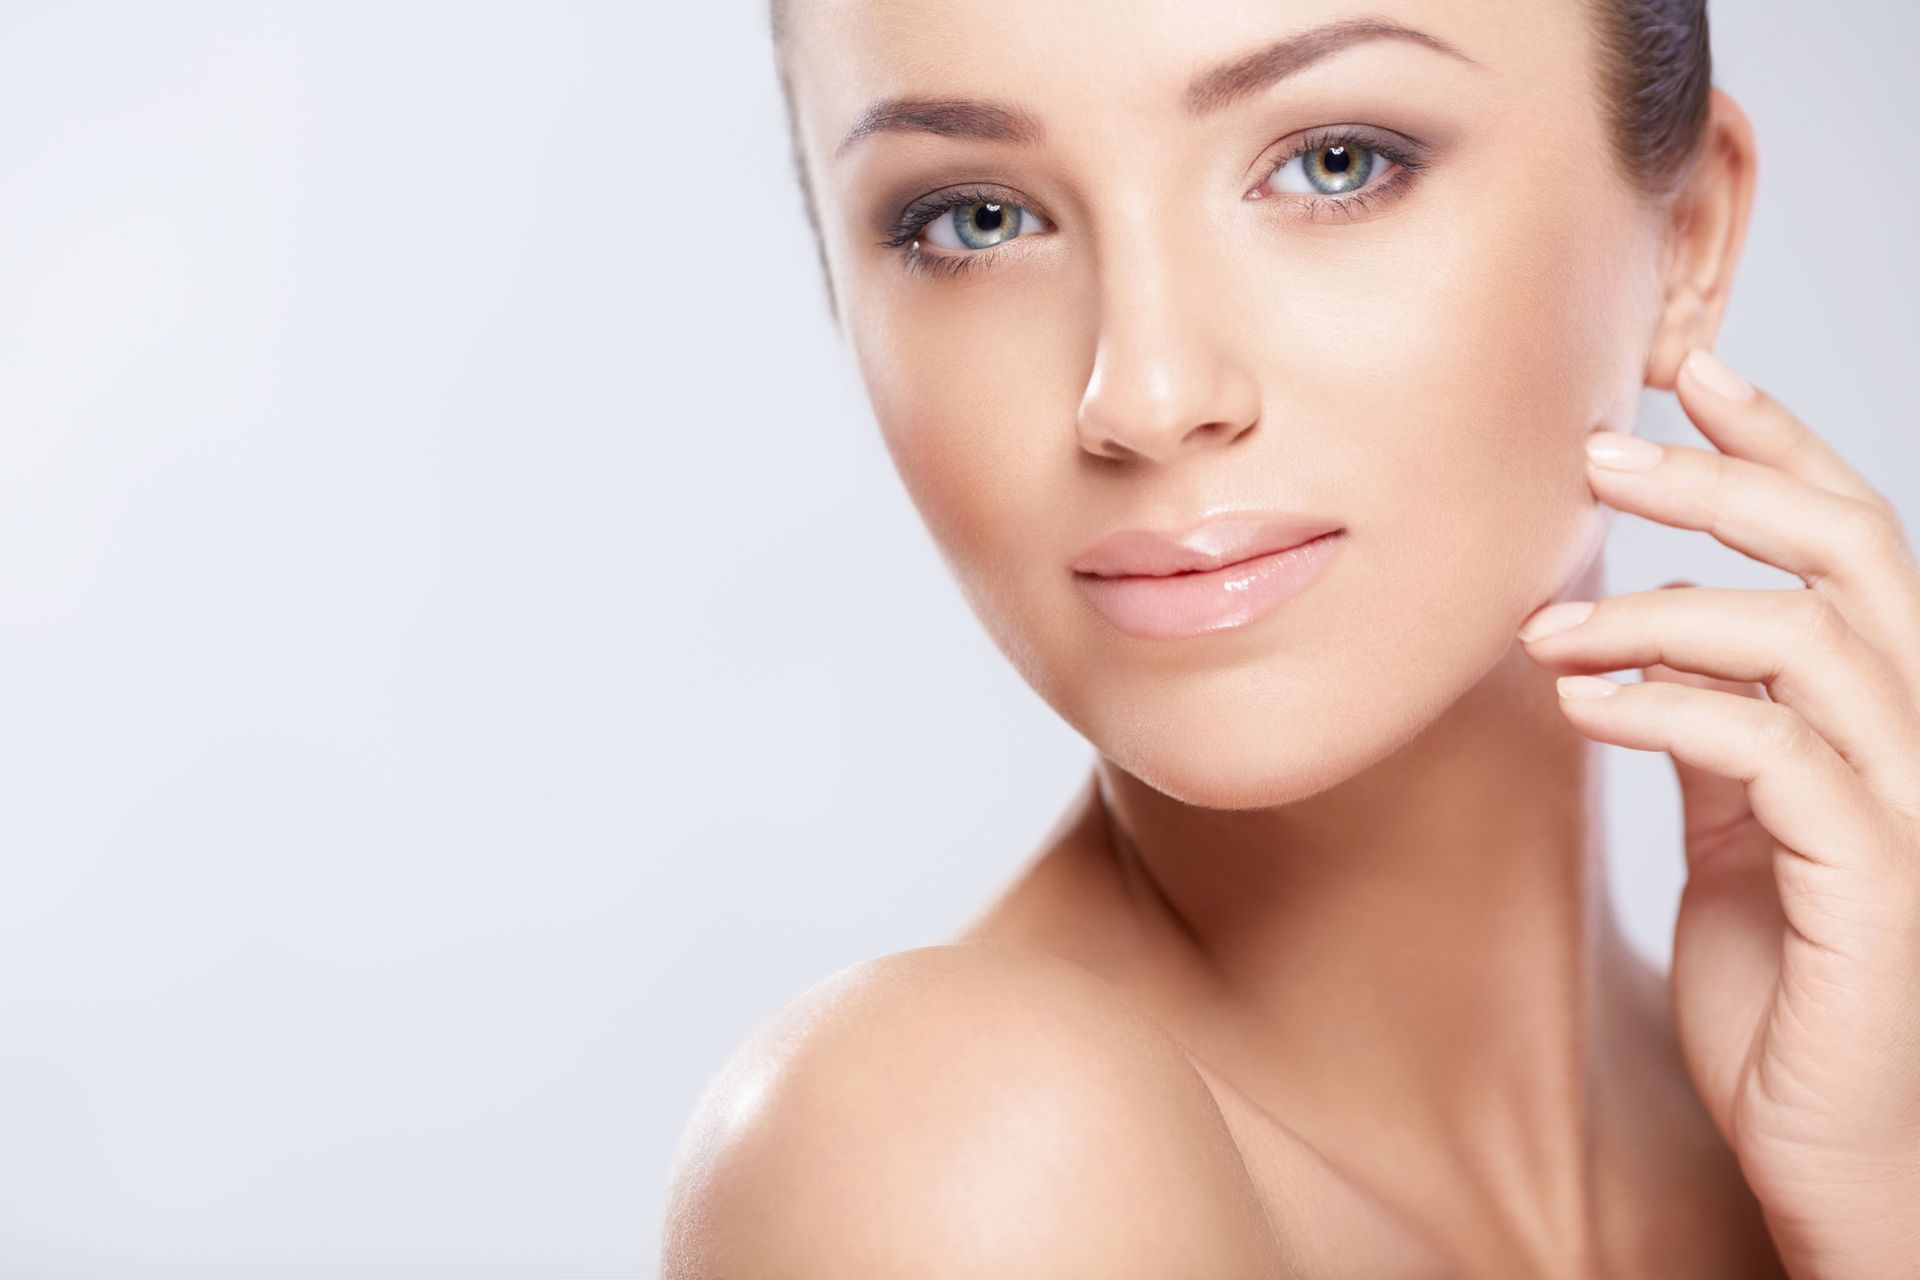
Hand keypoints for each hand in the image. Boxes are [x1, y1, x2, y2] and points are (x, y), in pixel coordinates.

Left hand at [1515, 346, 1919, 1278]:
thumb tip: (1644, 648)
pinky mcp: (1879, 878)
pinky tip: (1581, 703)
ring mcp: (1911, 804)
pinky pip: (1774, 753)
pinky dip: (1669, 710)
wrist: (1836, 1146)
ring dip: (1659, 612)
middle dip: (1721, 481)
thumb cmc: (1788, 991)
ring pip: (1809, 639)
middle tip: (1594, 453)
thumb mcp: (1735, 838)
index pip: (1851, 539)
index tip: (1685, 369)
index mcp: (1884, 714)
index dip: (1777, 443)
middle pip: (1847, 551)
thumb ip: (1718, 737)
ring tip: (1543, 628)